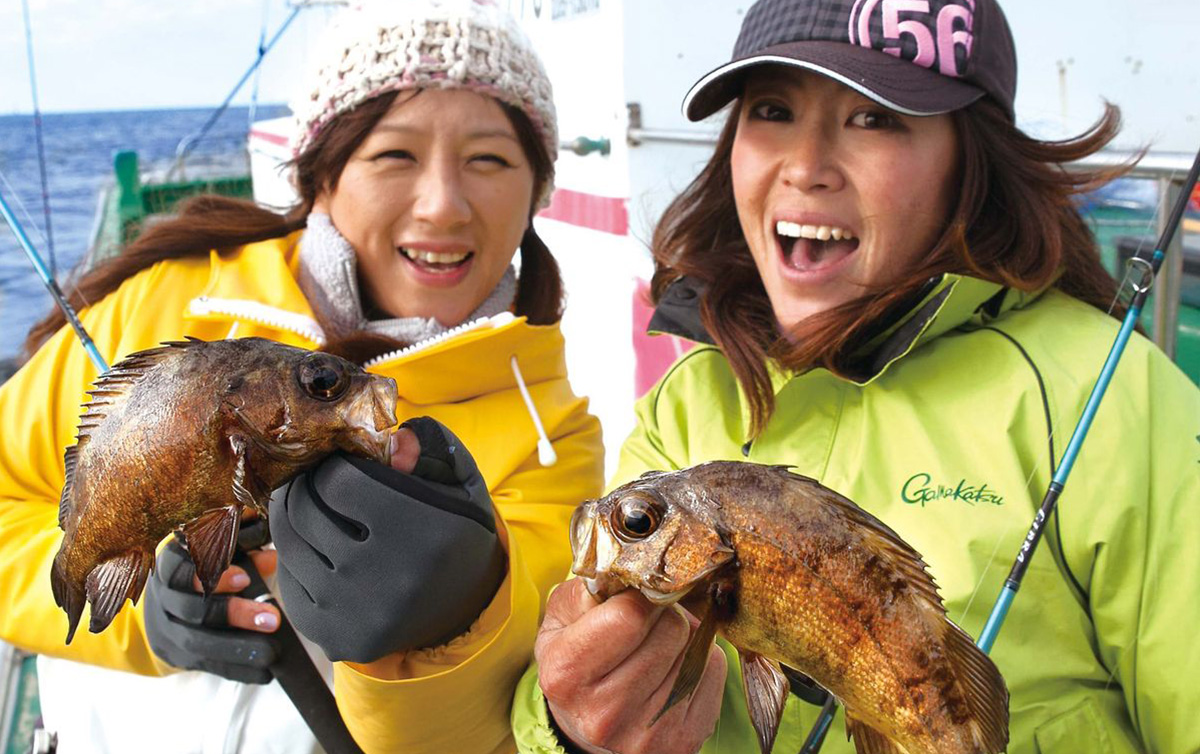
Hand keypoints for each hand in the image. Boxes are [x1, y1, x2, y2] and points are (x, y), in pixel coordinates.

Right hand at [144, 518, 281, 683]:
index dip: (211, 576)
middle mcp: (163, 598)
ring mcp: (167, 630)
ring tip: (271, 651)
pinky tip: (264, 672)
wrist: (159, 610)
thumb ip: (242, 556)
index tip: (244, 579)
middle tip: (272, 619)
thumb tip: (273, 559)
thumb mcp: (213, 559)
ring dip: (237, 647)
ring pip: (196, 642)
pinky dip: (236, 670)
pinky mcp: (177, 655)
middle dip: (234, 614)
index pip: (181, 569)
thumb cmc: (198, 575)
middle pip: (193, 609)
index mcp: (169, 566)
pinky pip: (206, 665)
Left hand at [269, 417, 505, 663]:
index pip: (338, 481)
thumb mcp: (457, 484)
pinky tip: (317, 548)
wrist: (462, 607)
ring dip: (293, 518)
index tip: (340, 464)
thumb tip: (395, 436)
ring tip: (309, 506)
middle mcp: (389, 578)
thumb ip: (428, 450)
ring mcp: (359, 614)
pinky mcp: (337, 638)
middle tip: (313, 479)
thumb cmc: (453, 531)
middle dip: (305, 486)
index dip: (334, 466)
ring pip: (289, 545)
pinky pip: (288, 582)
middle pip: (306, 511)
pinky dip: (296, 559)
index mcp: (425, 532)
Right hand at [536, 578, 726, 753]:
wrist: (586, 719)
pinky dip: (701, 661)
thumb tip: (635, 564)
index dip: (640, 596)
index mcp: (566, 674)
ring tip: (657, 646)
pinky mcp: (681, 742)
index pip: (630, 615)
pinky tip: (674, 668)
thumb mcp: (563, 618)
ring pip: (695, 650)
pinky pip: (714, 673)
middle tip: (647, 624)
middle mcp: (602, 713)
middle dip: (664, 616)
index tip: (637, 596)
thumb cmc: (577, 657)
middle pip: (671, 631)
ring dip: (683, 638)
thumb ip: (591, 587)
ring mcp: (644, 734)